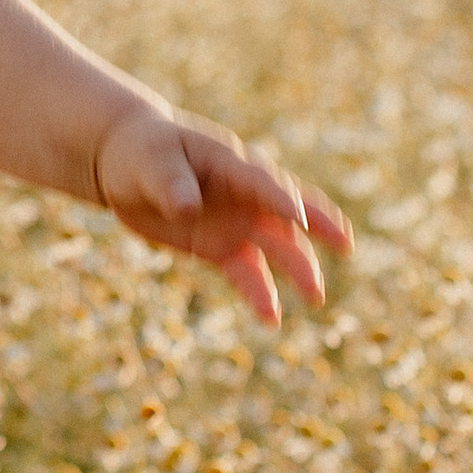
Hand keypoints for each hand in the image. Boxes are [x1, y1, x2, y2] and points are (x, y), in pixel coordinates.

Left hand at [91, 103, 350, 330]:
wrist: (127, 166)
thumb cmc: (143, 153)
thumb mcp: (150, 163)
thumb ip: (170, 184)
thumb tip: (188, 208)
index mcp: (230, 162)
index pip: (261, 181)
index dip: (280, 197)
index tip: (300, 216)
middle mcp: (243, 194)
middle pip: (286, 212)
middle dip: (317, 227)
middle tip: (345, 246)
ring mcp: (237, 222)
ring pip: (276, 247)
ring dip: (298, 269)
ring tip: (315, 298)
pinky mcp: (222, 249)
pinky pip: (247, 273)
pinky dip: (260, 294)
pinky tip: (271, 319)